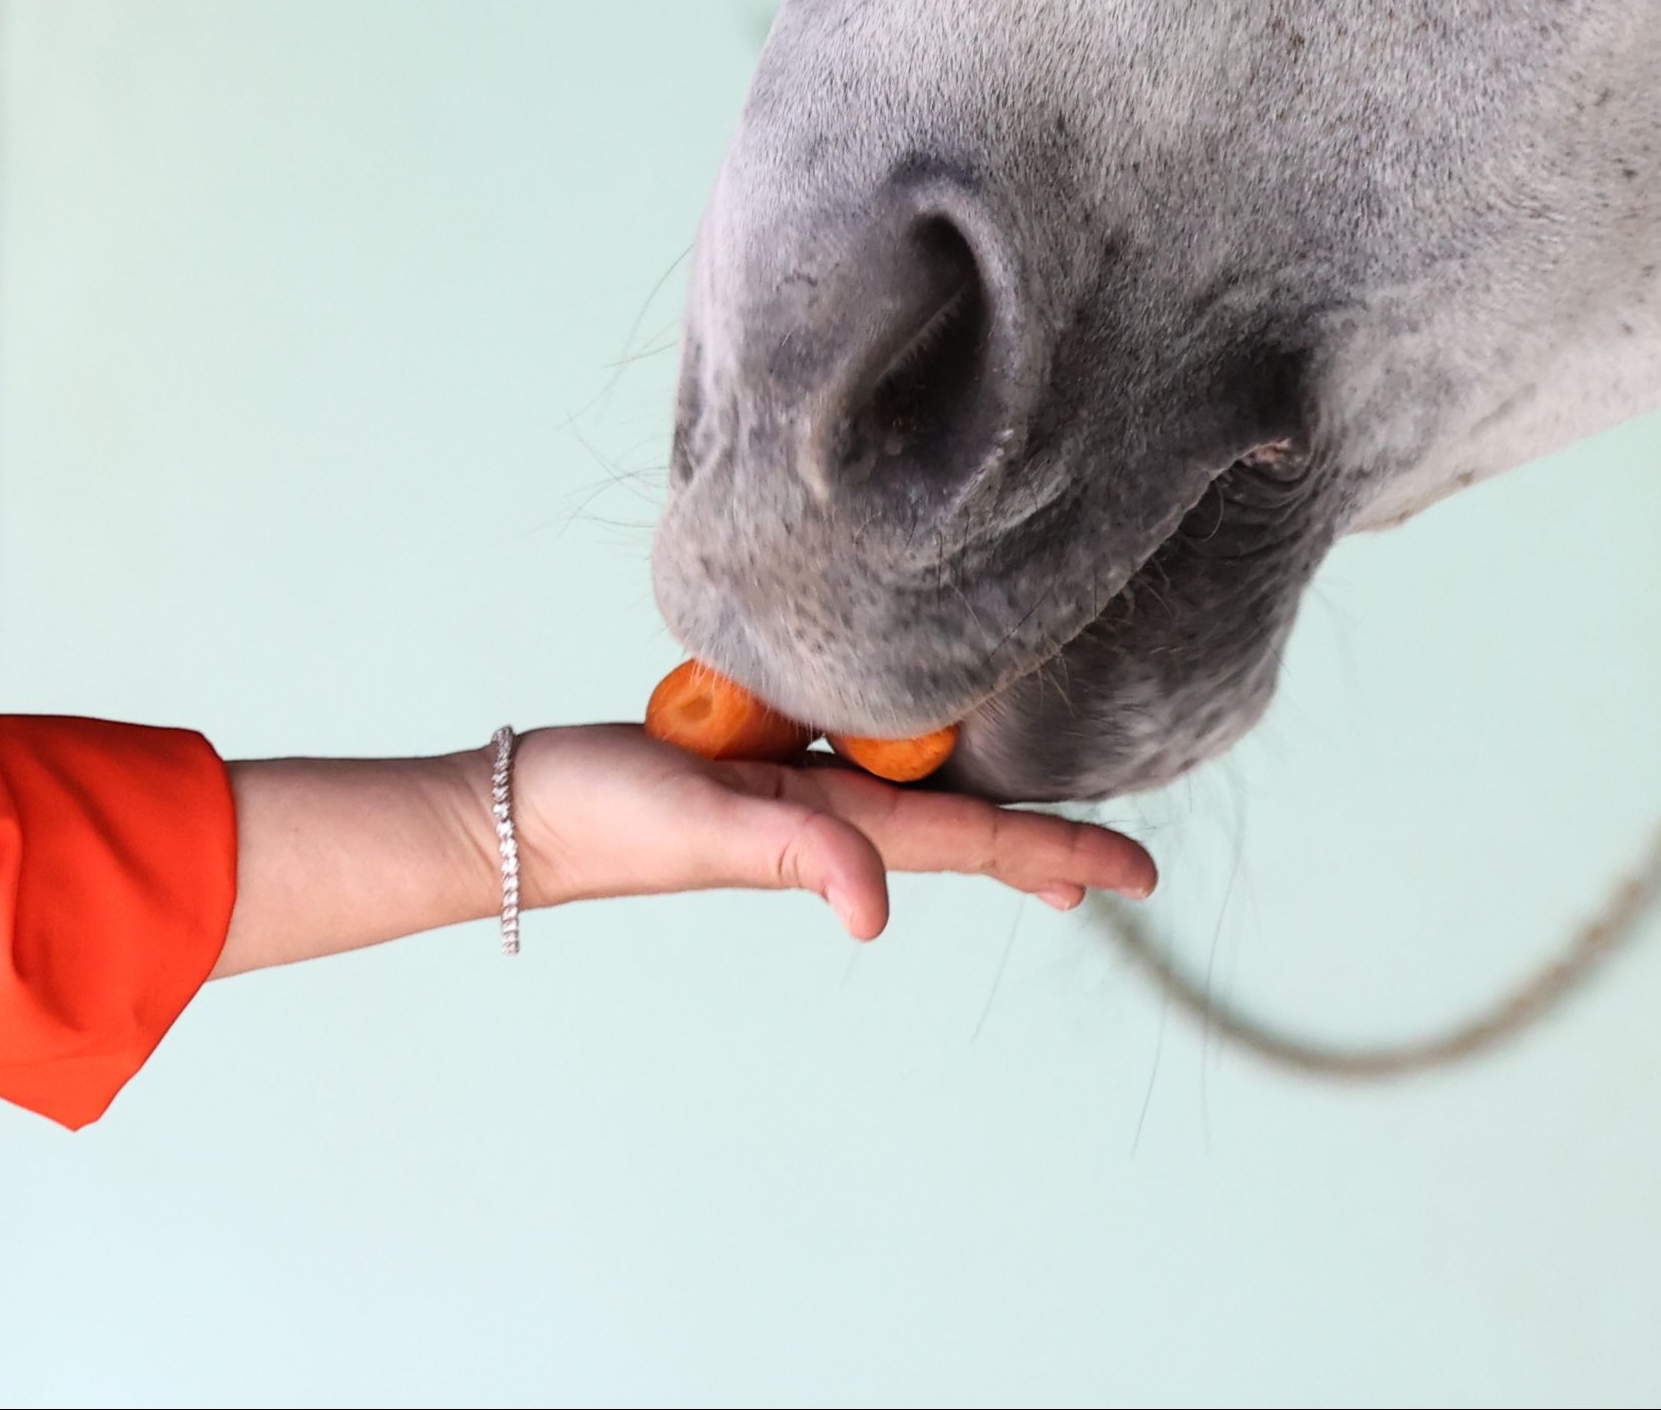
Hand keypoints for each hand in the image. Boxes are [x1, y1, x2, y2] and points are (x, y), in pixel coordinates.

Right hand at [514, 721, 1155, 939]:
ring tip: (1043, 822)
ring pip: (915, 796)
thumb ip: (795, 854)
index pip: (975, 839)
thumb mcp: (705, 826)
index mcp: (834, 826)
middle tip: (1125, 865)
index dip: (1062, 852)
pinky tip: (909, 747)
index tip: (1142, 874)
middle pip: (963, 827)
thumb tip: (879, 914)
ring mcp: (790, 793)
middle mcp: (827, 815)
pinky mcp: (751, 762)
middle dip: (1044, 847)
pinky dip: (905, 760)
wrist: (518, 812)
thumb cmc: (605, 817)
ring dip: (985, 814)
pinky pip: (850, 758)